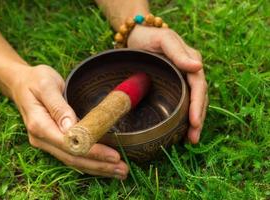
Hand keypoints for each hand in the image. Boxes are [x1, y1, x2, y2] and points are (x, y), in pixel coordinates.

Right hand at [10, 65, 128, 178]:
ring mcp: (46, 142)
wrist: (21, 84)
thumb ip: (58, 106)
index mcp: (39, 124)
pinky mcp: (52, 141)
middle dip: (99, 165)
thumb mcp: (46, 85)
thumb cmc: (35, 80)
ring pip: (73, 161)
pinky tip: (103, 166)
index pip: (69, 144)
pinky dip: (89, 162)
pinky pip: (71, 156)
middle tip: (123, 169)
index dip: (92, 152)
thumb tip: (70, 127)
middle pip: (73, 158)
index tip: (113, 155)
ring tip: (119, 171)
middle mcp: (42, 138)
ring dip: (97, 168)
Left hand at [128, 25, 207, 143]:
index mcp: (190, 61)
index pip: (198, 86)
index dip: (198, 105)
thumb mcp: (164, 40)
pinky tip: (181, 131)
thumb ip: (179, 53)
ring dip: (193, 122)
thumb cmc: (149, 37)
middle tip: (193, 139)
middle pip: (198, 98)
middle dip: (198, 119)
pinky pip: (181, 102)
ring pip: (192, 103)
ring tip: (190, 141)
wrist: (136, 37)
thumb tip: (198, 67)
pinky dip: (184, 117)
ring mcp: (181, 80)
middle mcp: (189, 72)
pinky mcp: (172, 86)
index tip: (195, 122)